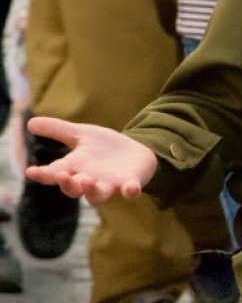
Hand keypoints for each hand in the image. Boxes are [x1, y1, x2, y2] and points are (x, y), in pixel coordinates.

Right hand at [24, 117, 156, 204]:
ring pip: (97, 196)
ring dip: (91, 190)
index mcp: (75, 168)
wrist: (135, 153)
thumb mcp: (82, 134)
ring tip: (87, 180)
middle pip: (73, 189)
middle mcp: (90, 180)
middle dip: (67, 184)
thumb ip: (58, 130)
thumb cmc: (104, 147)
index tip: (31, 171)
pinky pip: (130, 191)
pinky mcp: (130, 183)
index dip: (43, 174)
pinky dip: (130, 191)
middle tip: (61, 175)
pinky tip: (131, 189)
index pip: (54, 173)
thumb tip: (29, 122)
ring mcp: (110, 184)